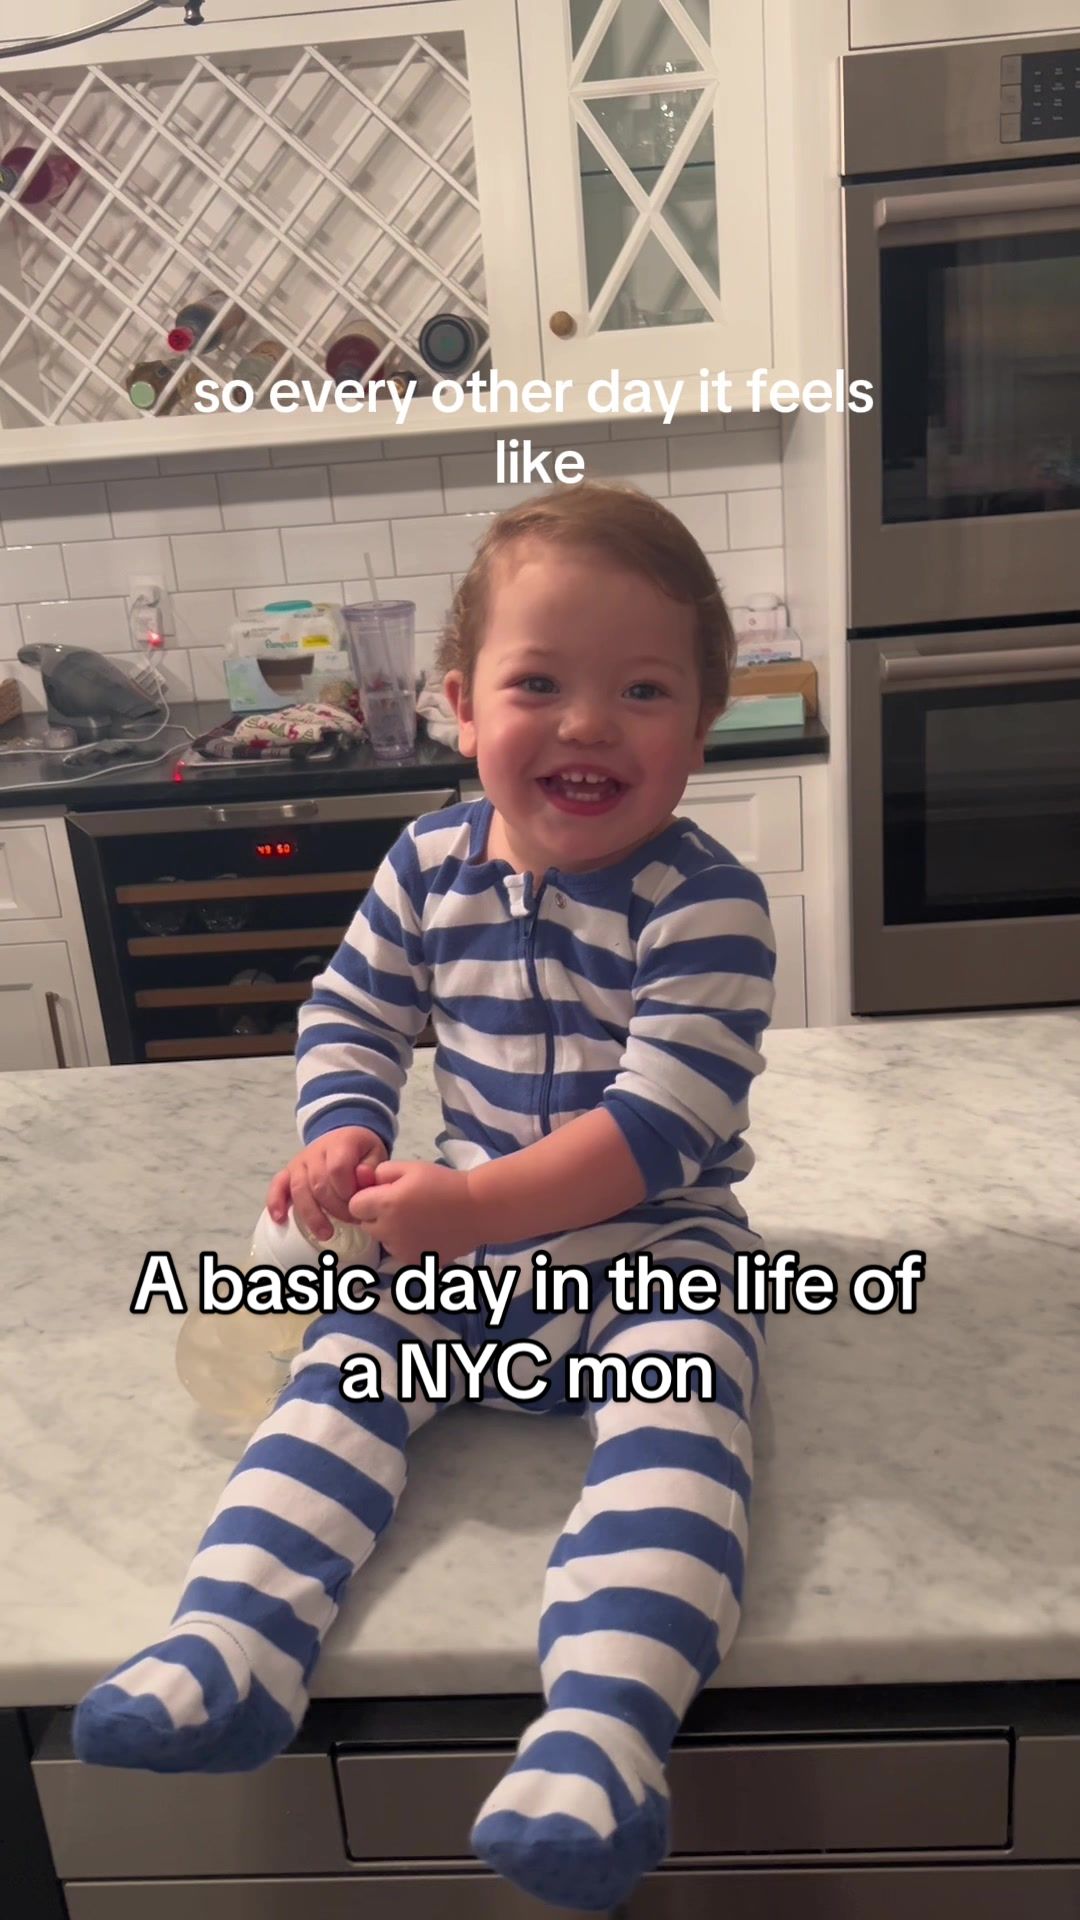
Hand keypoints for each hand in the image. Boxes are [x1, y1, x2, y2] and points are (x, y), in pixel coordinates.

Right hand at [267, 1127, 387, 1241]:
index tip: (360, 1204)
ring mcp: (299, 1161)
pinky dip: (276, 1201)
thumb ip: (372, 1168)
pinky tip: (279, 1219)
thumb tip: (363, 1177)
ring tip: (326, 1234)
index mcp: (340, 1143)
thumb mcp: (375, 1154)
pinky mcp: (288, 1171)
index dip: (347, 1190)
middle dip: (335, 1208)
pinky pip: (278, 1185)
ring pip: (299, 1189)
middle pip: (319, 1183)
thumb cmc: (362, 1153)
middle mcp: (316, 1151)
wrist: (344, 1138)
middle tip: (352, 1221)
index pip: (337, 1168)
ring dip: (312, 1214)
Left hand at [347, 1161, 476, 1265]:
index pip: (354, 1206)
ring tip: (417, 1219)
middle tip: (402, 1205)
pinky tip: (426, 1232)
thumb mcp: (412, 1167)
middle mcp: (388, 1231)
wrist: (477, 1209)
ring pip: (383, 1240)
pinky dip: (406, 1244)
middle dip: (377, 1215)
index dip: (366, 1198)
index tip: (383, 1193)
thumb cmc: (444, 1183)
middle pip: (366, 1225)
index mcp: (386, 1205)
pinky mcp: (414, 1261)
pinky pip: (400, 1252)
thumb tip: (367, 1182)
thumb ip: (382, 1172)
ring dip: (391, 1231)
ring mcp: (401, 1250)